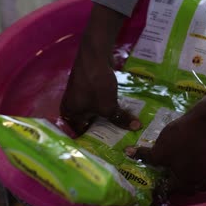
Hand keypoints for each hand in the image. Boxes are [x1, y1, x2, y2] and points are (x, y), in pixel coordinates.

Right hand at [60, 4, 141, 134]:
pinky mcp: (90, 89)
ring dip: (110, 119)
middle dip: (106, 132)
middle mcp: (72, 108)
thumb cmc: (95, 84)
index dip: (95, 144)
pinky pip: (100, 103)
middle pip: (90, 125)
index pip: (81, 136)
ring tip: (125, 131)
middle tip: (121, 143)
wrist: (95, 54)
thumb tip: (136, 128)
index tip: (111, 151)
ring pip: (97, 114)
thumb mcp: (108, 106)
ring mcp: (81, 97)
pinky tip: (123, 114)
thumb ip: (120, 119)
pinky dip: (110, 108)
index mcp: (70, 116)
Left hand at [126, 80, 205, 192]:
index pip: (168, 190)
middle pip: (183, 187)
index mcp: (185, 184)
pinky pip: (203, 170)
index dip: (157, 187)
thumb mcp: (160, 149)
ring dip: (185, 176)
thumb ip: (145, 156)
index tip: (151, 182)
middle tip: (162, 173)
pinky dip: (195, 168)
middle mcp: (200, 183)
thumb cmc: (182, 137)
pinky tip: (189, 158)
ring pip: (195, 180)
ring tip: (175, 166)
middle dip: (172, 182)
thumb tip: (127, 153)